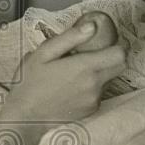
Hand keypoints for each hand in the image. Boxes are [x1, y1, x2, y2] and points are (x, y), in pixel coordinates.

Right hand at [0, 16, 125, 126]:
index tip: (104, 43)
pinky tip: (71, 87)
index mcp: (85, 67)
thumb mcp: (43, 54)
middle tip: (91, 55)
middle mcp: (94, 85)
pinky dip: (91, 88)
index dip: (116, 45)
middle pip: (120, 66)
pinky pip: (99, 93)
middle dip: (111, 57)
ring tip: (74, 73)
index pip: (120, 54)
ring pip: (109, 79)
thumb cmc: (29, 83)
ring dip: (99, 73)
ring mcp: (94, 99)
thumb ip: (70, 38)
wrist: (24, 117)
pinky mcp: (91, 110)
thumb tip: (91, 26)